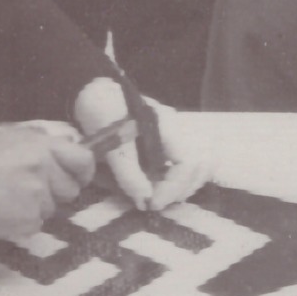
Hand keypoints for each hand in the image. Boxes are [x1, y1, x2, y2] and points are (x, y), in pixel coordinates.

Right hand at [0, 124, 94, 238]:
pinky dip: (22, 222)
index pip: (84, 160)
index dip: (84, 171)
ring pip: (51, 209)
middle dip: (54, 192)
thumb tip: (67, 149)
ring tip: (6, 199)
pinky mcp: (29, 220)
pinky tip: (1, 212)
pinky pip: (36, 224)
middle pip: (70, 190)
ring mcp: (39, 196)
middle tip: (28, 190)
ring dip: (35, 207)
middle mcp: (46, 169)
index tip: (78, 177)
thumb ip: (41, 145)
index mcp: (43, 145)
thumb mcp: (10, 139)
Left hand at [74, 78, 210, 211]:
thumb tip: (145, 201)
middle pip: (201, 164)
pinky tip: (160, 188)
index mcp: (166, 124)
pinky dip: (178, 179)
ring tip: (158, 197)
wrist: (95, 91)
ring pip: (199, 164)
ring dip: (182, 186)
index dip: (174, 187)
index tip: (152, 204)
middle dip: (180, 189)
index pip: (188, 160)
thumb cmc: (101, 111)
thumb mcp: (110, 144)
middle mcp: (178, 127)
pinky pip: (187, 162)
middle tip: (155, 203)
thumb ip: (128, 173)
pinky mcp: (171, 138)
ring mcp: (177, 131)